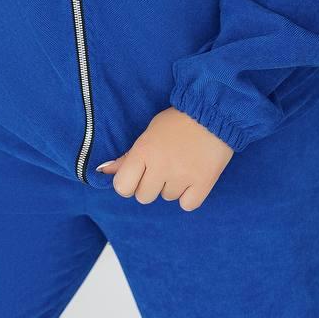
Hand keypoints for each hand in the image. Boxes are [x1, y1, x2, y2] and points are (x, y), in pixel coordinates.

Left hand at [95, 107, 234, 210]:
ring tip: (182, 165)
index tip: (137, 175)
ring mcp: (182, 177)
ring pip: (167, 198)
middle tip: (163, 167)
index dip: (128, 183)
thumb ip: (128, 156)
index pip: (122, 187)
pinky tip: (193, 178)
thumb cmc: (178, 121)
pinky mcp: (203, 184)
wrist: (214, 113)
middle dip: (151, 184)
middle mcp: (161, 166)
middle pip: (144, 196)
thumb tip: (104, 171)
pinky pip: (187, 205)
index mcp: (144, 151)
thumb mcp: (148, 133)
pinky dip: (189, 195)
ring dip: (172, 186)